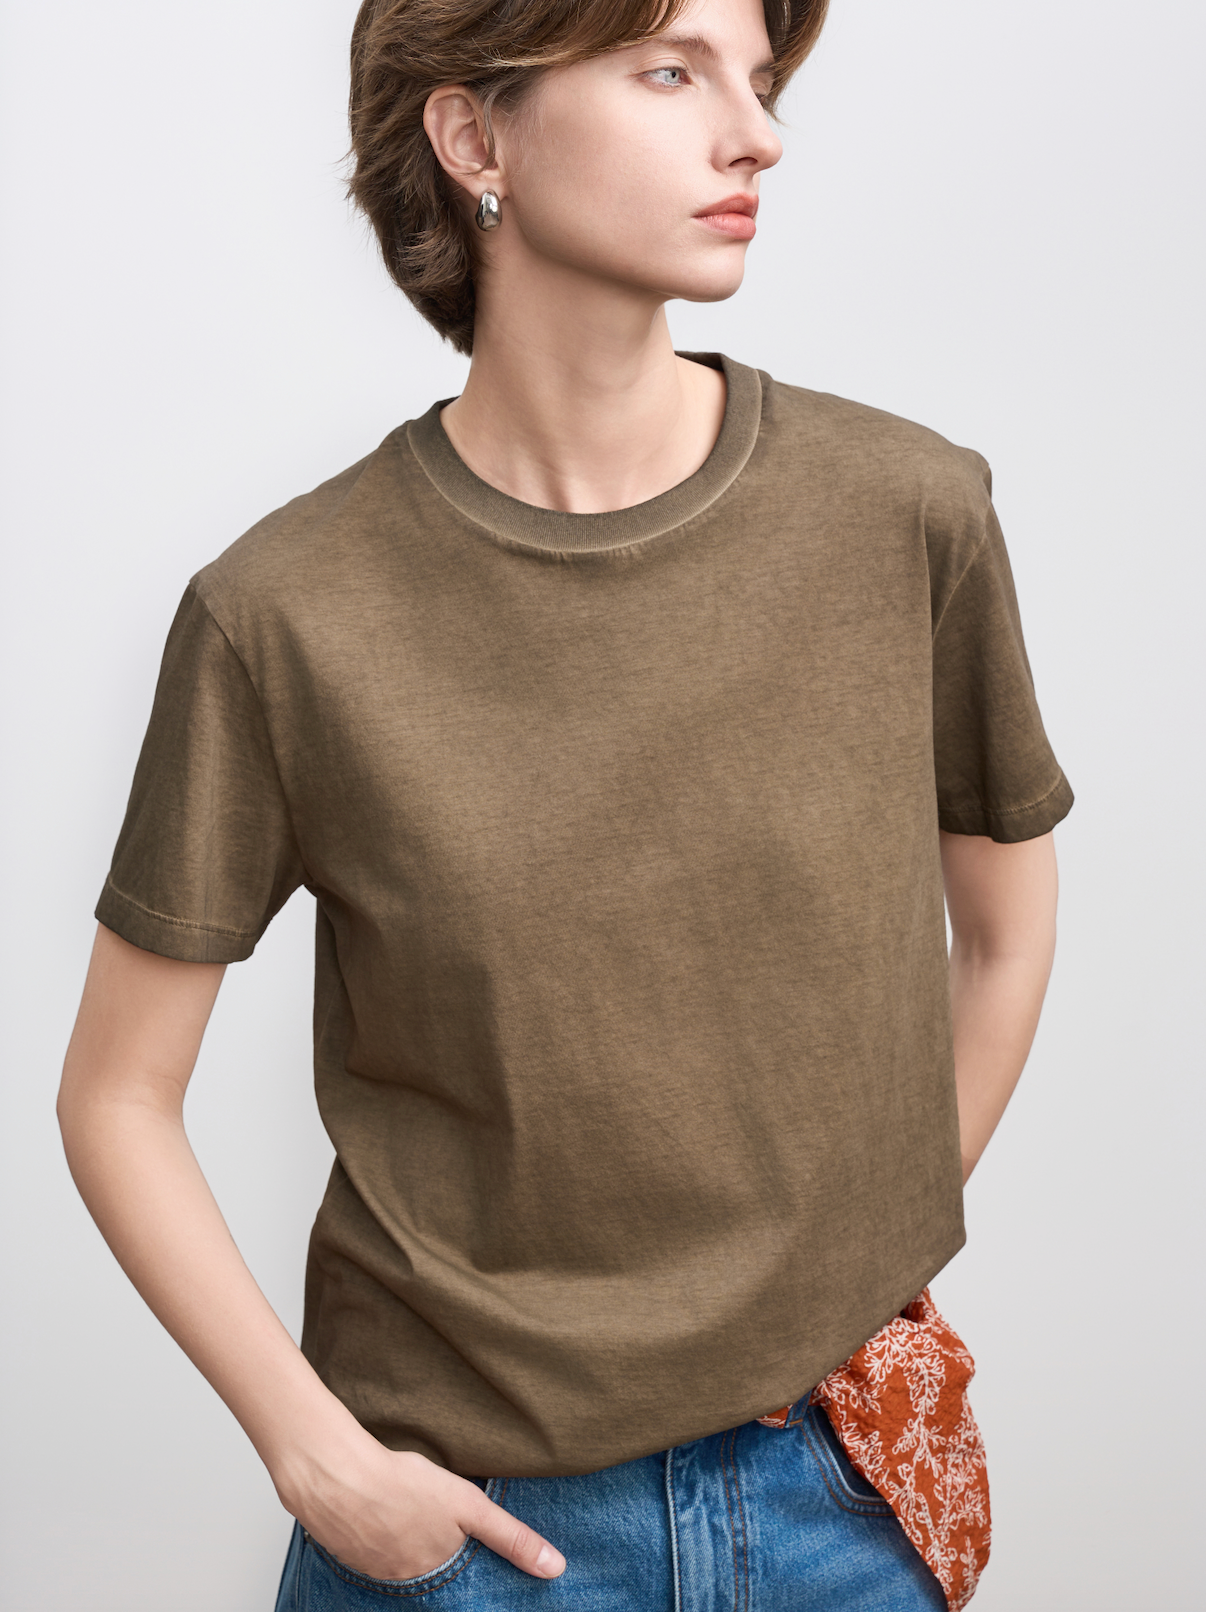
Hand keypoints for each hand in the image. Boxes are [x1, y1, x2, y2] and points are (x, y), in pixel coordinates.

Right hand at [279, 1436, 565, 1582]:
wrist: (336, 1477)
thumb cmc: (404, 1486)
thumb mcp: (469, 1507)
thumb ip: (510, 1538)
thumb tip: (555, 1568)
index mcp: (437, 1572)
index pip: (463, 1586)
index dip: (470, 1571)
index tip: (476, 1560)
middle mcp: (407, 1580)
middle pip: (432, 1575)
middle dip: (441, 1559)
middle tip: (435, 1526)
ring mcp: (375, 1569)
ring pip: (402, 1563)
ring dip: (409, 1545)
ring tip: (409, 1518)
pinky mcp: (349, 1551)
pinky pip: (372, 1552)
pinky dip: (381, 1538)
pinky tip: (382, 1515)